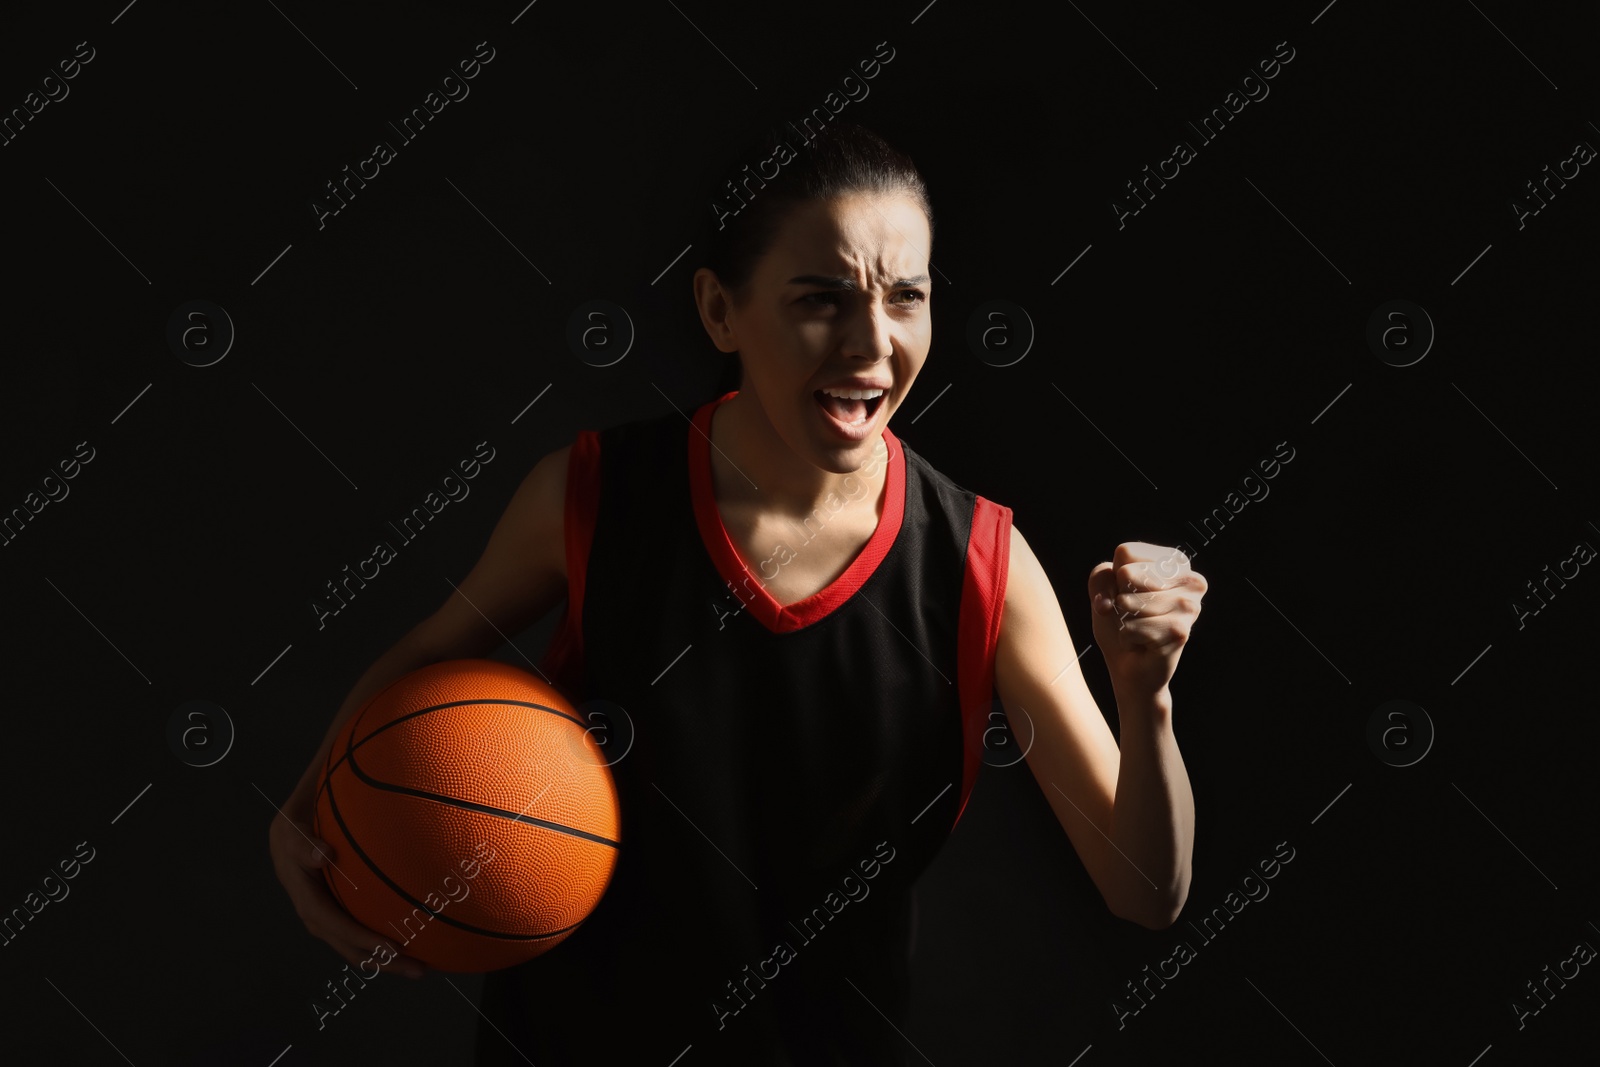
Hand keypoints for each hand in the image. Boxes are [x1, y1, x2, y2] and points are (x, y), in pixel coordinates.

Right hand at [269, 790, 428, 979]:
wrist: (289, 836)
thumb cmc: (295, 832)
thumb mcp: (293, 834)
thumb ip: (304, 845)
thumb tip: (324, 855)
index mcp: (307, 902)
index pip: (337, 927)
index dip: (363, 940)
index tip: (392, 948)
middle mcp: (319, 918)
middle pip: (352, 949)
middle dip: (385, 962)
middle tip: (420, 969)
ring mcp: (331, 919)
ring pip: (360, 947)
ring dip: (389, 960)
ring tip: (424, 966)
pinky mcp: (341, 914)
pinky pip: (364, 932)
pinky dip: (386, 941)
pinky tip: (417, 941)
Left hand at [1088, 542, 1206, 696]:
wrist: (1129, 664)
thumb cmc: (1120, 619)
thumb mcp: (1104, 589)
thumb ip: (1100, 578)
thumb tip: (1107, 604)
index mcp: (1176, 561)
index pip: (1126, 552)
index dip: (1115, 575)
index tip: (1127, 591)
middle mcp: (1191, 580)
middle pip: (1127, 574)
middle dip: (1119, 597)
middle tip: (1133, 613)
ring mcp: (1189, 606)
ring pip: (1129, 601)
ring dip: (1123, 619)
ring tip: (1139, 627)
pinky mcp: (1181, 632)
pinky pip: (1131, 627)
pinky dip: (1127, 637)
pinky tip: (1142, 643)